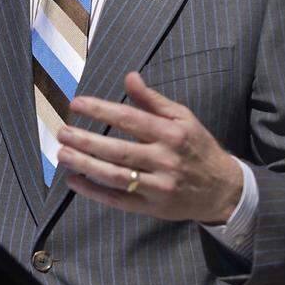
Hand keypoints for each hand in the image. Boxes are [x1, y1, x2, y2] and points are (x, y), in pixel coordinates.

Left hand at [57, 72, 242, 223]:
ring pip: (116, 177)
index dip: (100, 110)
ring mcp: (159, 186)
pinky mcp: (153, 207)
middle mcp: (165, 160)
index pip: (129, 119)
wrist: (222, 189)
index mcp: (171, 133)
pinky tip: (74, 181)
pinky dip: (94, 192)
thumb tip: (129, 77)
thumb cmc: (197, 147)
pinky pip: (118, 201)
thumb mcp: (183, 118)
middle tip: (62, 132)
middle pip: (118, 151)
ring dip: (85, 166)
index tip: (76, 104)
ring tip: (62, 154)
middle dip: (86, 141)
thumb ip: (152, 100)